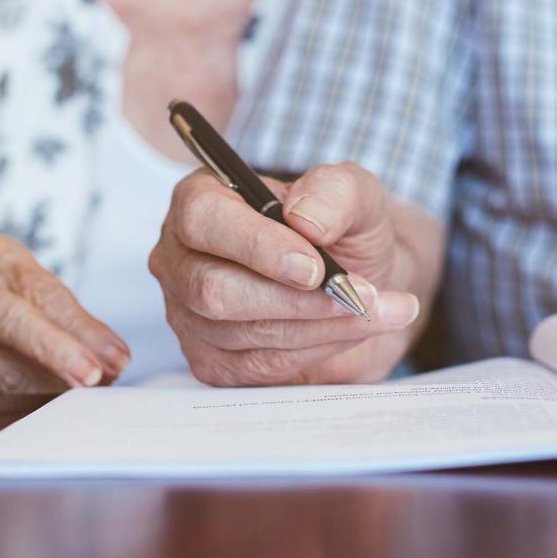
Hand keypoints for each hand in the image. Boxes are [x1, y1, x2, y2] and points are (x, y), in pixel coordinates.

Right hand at [0, 235, 129, 392]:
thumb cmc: (20, 304)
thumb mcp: (43, 294)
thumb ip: (76, 322)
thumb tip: (115, 360)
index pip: (41, 290)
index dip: (81, 326)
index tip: (117, 355)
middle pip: (10, 319)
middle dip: (57, 351)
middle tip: (95, 375)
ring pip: (2, 365)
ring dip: (53, 382)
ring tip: (91, 387)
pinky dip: (32, 398)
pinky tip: (58, 400)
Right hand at [149, 163, 442, 385]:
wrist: (361, 280)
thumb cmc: (344, 230)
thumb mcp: (355, 196)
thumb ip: (335, 191)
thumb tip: (306, 219)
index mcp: (202, 199)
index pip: (203, 220)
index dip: (257, 246)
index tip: (315, 267)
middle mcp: (183, 258)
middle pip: (215, 289)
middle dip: (296, 298)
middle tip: (359, 295)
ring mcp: (190, 316)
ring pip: (243, 332)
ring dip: (321, 325)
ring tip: (373, 308)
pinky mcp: (214, 362)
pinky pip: (260, 366)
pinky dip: (316, 349)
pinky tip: (352, 330)